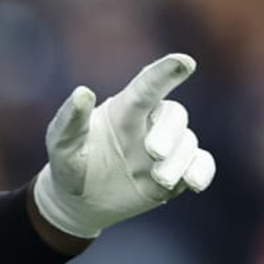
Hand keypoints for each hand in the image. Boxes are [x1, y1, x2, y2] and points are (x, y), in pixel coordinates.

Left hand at [31, 53, 215, 240]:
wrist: (78, 202)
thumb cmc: (69, 163)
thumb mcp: (61, 143)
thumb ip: (70, 120)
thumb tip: (83, 93)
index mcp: (124, 109)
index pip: (148, 85)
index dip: (166, 72)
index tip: (185, 61)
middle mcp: (149, 124)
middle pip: (174, 114)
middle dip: (169, 131)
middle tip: (153, 152)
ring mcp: (166, 149)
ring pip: (188, 142)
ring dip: (178, 160)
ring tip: (159, 180)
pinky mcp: (177, 173)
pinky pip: (201, 164)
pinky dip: (202, 172)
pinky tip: (193, 183)